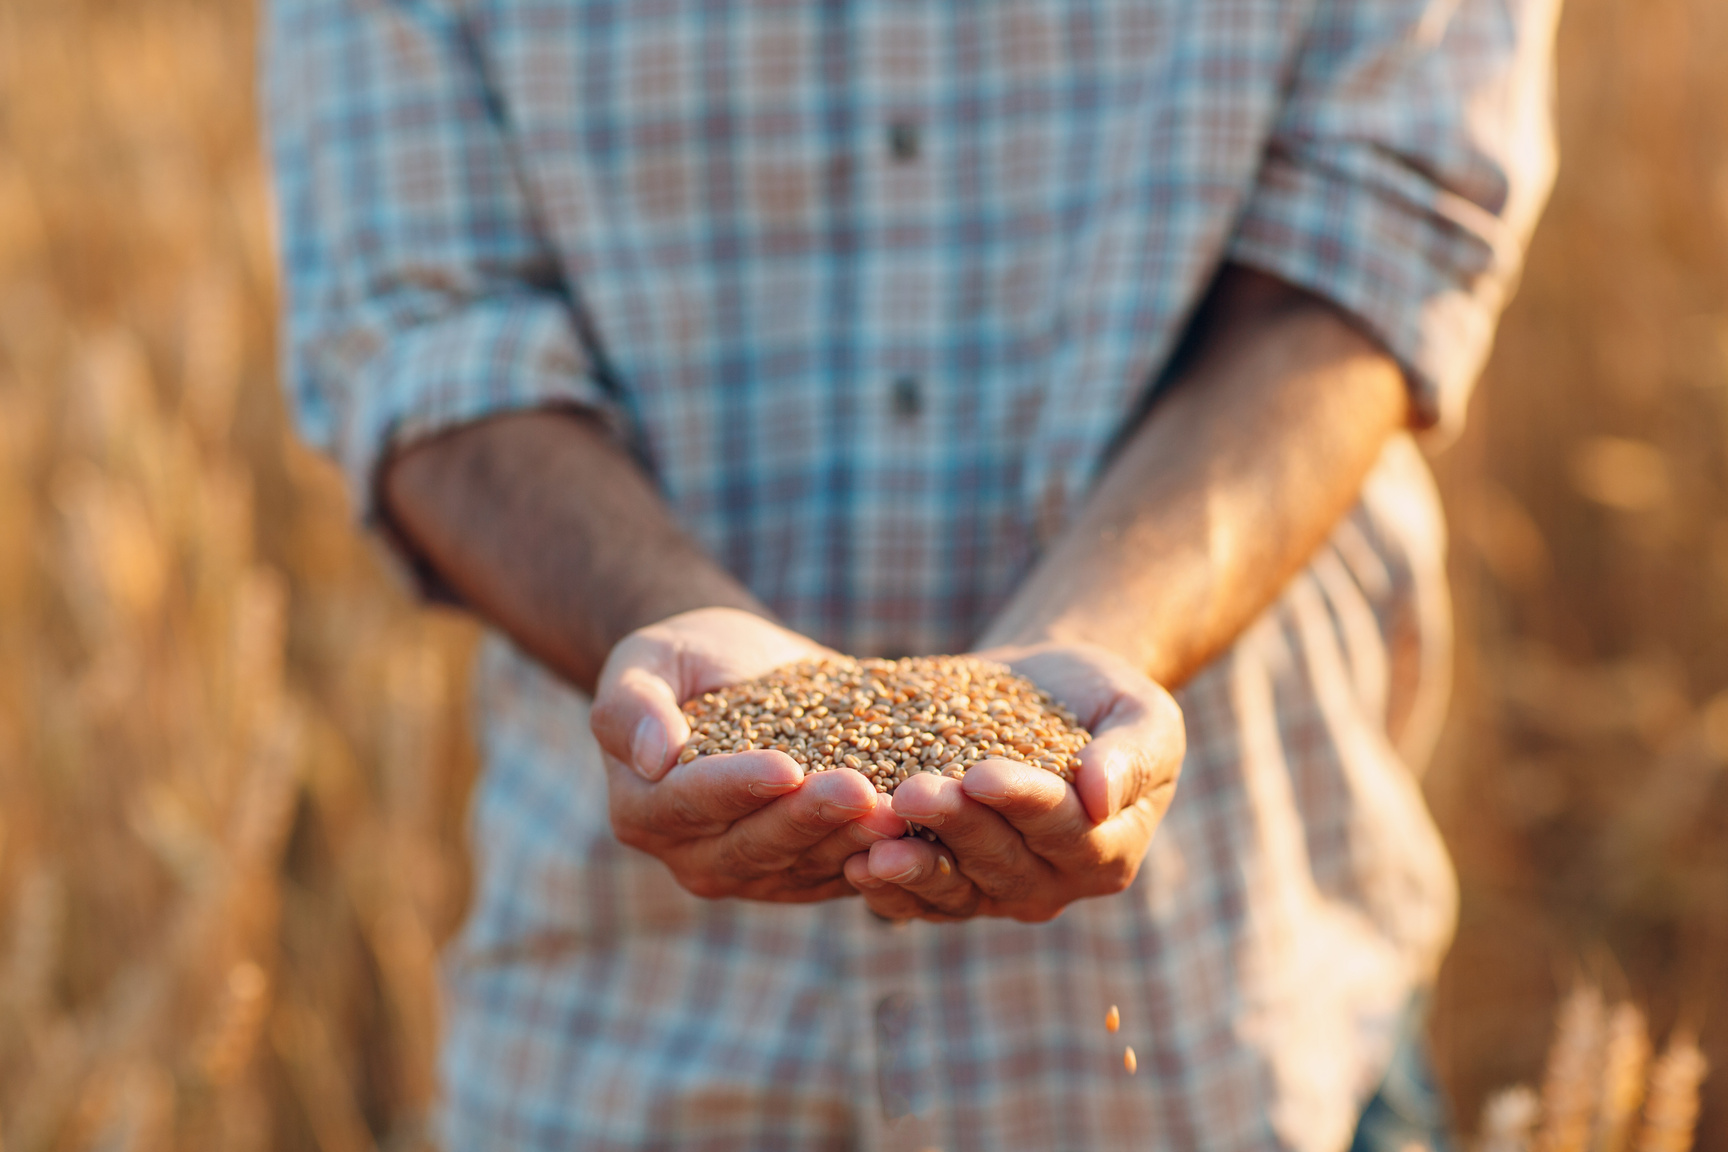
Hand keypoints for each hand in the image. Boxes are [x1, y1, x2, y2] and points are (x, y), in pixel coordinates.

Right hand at [591, 607, 905, 900]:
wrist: (742, 670)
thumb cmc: (687, 659)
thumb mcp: (646, 659)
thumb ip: (630, 704)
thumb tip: (653, 756)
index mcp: (643, 810)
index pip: (693, 803)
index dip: (740, 787)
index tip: (786, 766)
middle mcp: (693, 855)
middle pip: (755, 844)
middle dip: (809, 818)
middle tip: (860, 790)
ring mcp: (751, 873)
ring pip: (806, 864)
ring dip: (853, 840)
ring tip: (899, 809)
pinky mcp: (804, 873)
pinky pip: (842, 870)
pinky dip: (879, 852)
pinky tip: (918, 826)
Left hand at [842, 642, 1183, 921]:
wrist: (1041, 694)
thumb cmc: (1100, 698)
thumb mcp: (1140, 712)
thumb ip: (1132, 756)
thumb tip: (1100, 796)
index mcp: (1110, 848)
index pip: (1065, 829)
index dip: (1023, 803)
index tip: (982, 773)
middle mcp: (1055, 884)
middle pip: (1001, 861)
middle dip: (956, 827)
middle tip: (914, 793)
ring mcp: (998, 893)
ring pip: (955, 889)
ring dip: (913, 867)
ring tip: (874, 844)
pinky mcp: (950, 886)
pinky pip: (918, 899)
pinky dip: (886, 889)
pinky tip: (852, 864)